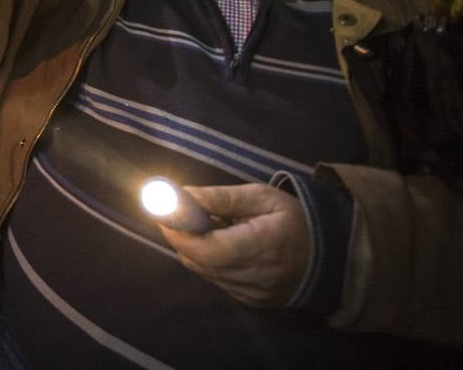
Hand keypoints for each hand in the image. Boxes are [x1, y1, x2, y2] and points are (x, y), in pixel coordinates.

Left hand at [159, 183, 309, 307]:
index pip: (202, 247)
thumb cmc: (296, 220)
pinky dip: (211, 263)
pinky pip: (218, 281)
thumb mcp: (262, 198)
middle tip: (182, 215)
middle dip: (182, 237)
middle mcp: (251, 278)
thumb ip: (221, 198)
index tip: (163, 210)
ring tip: (208, 228)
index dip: (177, 230)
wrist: (332, 256)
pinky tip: (224, 247)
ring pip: (205, 273)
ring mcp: (250, 294)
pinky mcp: (251, 302)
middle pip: (198, 261)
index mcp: (257, 248)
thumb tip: (183, 194)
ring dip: (195, 250)